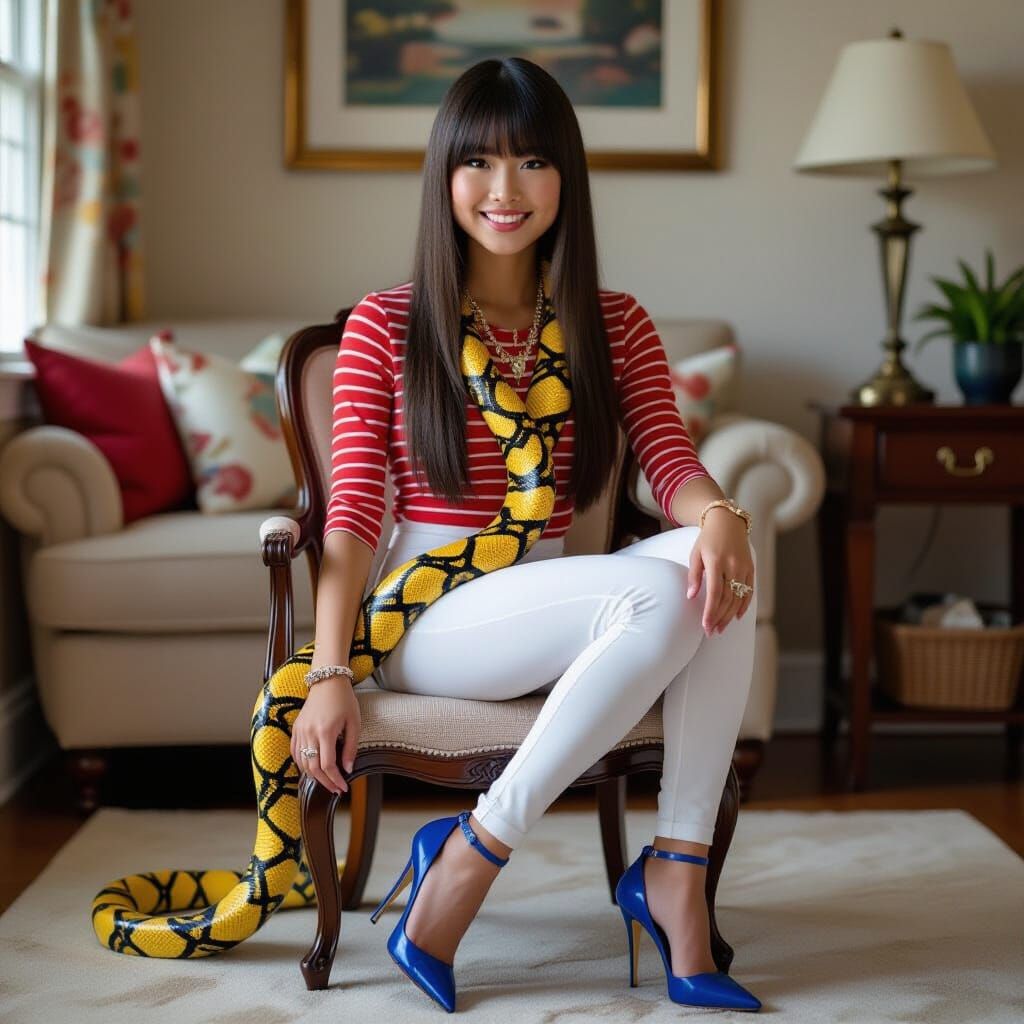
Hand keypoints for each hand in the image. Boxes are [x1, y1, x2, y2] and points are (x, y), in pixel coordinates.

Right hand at [290, 677, 360, 794]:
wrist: (328, 681)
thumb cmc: (344, 701)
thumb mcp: (354, 723)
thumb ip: (350, 748)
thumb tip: (348, 769)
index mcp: (325, 732)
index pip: (327, 765)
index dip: (335, 780)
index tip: (343, 788)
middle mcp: (309, 733)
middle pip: (313, 768)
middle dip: (325, 783)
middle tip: (336, 789)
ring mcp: (300, 731)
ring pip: (302, 763)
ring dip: (314, 776)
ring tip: (327, 781)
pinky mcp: (296, 729)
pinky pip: (295, 753)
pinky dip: (302, 764)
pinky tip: (312, 769)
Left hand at [685, 509, 754, 635]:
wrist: (727, 522)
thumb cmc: (708, 539)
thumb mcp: (696, 554)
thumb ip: (694, 575)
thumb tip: (691, 596)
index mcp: (716, 562)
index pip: (715, 593)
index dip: (710, 611)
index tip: (705, 625)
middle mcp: (732, 565)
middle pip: (727, 598)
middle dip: (719, 617)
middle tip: (711, 631)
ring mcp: (744, 567)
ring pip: (738, 597)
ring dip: (729, 615)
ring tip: (720, 627)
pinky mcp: (751, 568)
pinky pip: (749, 591)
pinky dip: (744, 605)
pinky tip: (736, 616)